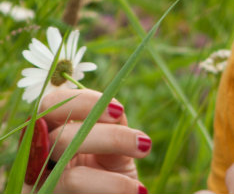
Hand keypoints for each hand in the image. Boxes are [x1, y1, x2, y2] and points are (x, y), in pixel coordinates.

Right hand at [24, 87, 149, 193]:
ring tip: (140, 186)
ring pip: (72, 179)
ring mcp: (39, 187)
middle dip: (110, 138)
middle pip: (61, 139)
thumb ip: (109, 125)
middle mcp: (36, 160)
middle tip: (143, 144)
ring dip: (114, 181)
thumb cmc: (111, 172)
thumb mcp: (113, 145)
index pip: (51, 104)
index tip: (119, 111)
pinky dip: (113, 190)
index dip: (83, 102)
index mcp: (50, 133)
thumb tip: (115, 111)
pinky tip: (136, 192)